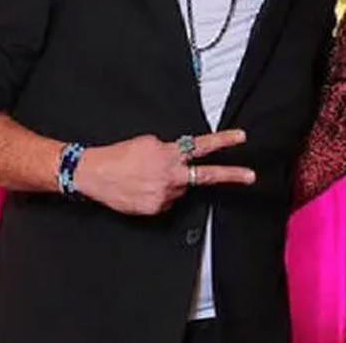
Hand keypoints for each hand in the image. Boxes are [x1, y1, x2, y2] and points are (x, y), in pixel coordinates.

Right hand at [75, 129, 254, 214]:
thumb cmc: (120, 156)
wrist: (94, 173)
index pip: (201, 145)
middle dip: (231, 175)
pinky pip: (167, 201)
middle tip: (251, 176)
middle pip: (205, 175)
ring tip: (148, 179)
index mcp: (169, 153)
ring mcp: (164, 193)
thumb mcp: (148, 143)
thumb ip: (170, 150)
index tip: (242, 137)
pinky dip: (160, 196)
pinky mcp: (156, 207)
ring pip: (181, 189)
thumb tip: (180, 158)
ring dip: (172, 184)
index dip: (223, 140)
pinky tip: (143, 190)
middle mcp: (170, 174)